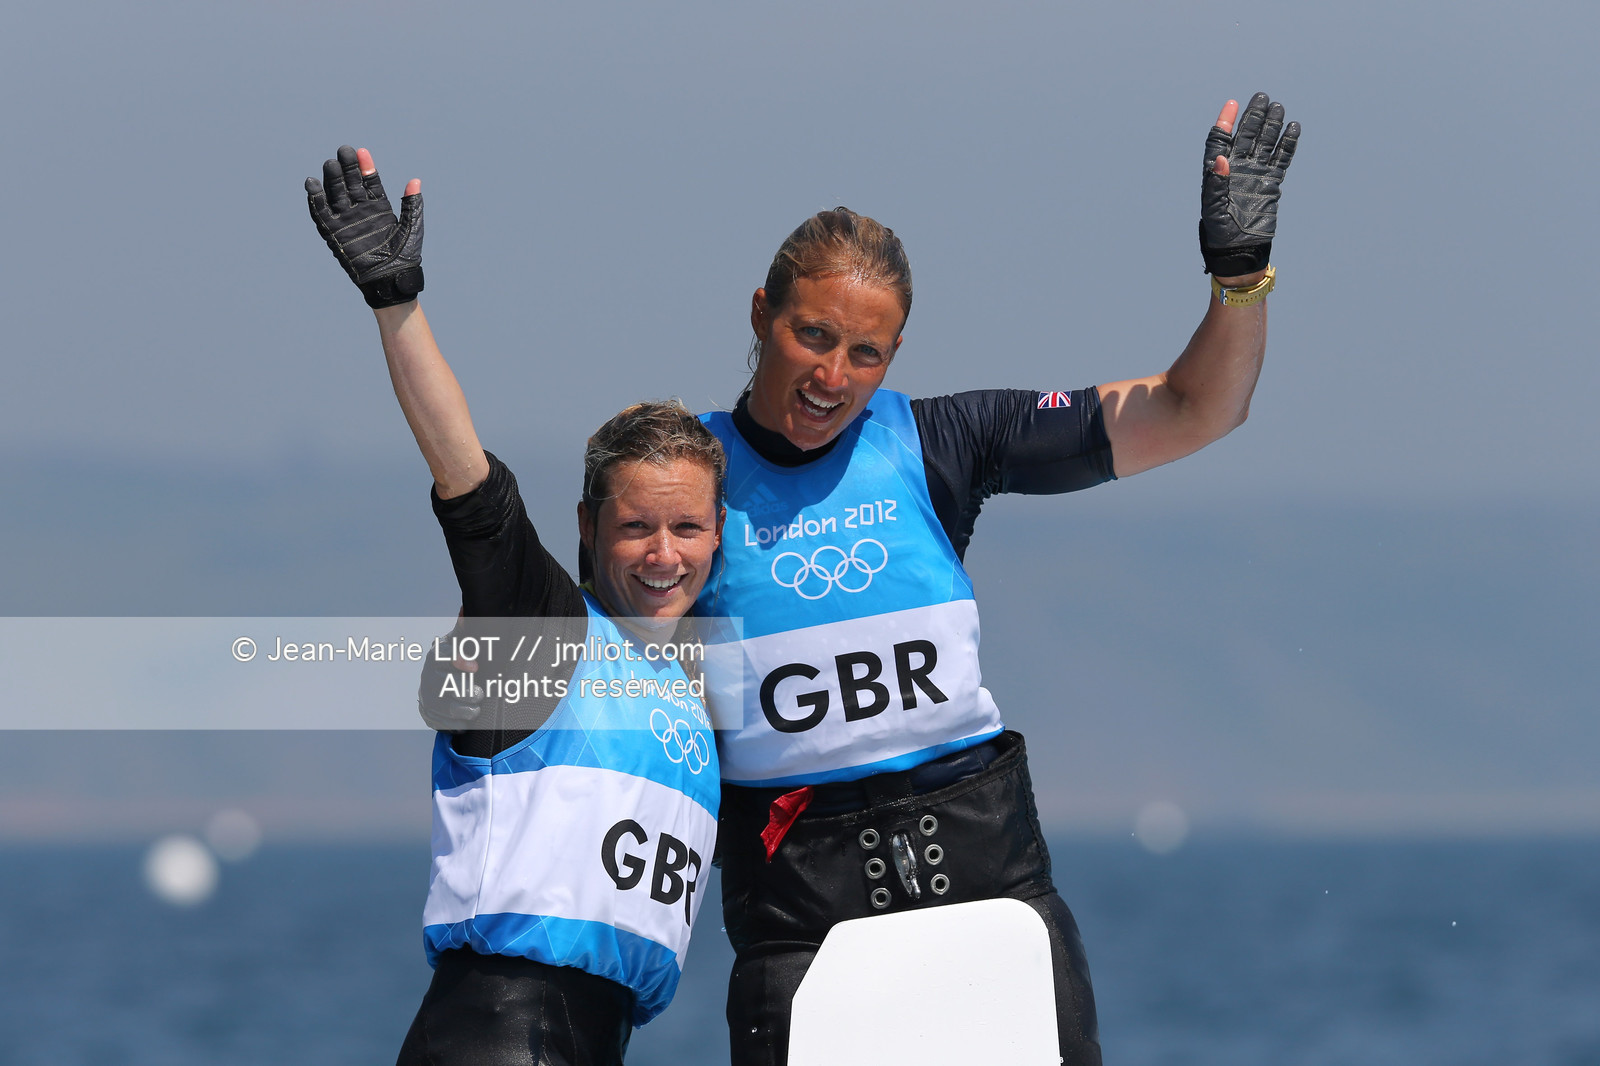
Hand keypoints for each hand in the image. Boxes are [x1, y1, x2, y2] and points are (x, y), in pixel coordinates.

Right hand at [305, 146, 424, 308]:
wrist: (392, 280)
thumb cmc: (405, 256)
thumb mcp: (412, 227)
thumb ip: (412, 205)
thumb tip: (415, 181)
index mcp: (379, 206)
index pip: (369, 181)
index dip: (365, 166)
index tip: (362, 151)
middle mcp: (361, 210)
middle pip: (350, 183)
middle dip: (347, 167)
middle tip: (344, 151)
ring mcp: (347, 220)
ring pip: (336, 194)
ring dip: (332, 179)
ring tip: (330, 164)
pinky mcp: (334, 233)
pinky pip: (322, 214)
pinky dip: (316, 200)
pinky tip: (312, 184)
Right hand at [417, 613, 482, 731]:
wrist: (450, 685)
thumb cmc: (466, 659)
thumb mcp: (467, 643)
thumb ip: (468, 629)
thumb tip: (466, 610)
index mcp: (438, 654)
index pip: (443, 655)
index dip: (460, 660)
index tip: (475, 667)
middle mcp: (428, 674)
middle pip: (447, 686)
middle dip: (469, 692)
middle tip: (480, 694)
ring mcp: (426, 696)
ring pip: (446, 707)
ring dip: (467, 710)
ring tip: (476, 707)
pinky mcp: (428, 715)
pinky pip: (444, 724)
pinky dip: (460, 724)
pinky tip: (467, 718)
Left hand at [1199, 92, 1299, 275]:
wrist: (1240, 249)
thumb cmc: (1219, 231)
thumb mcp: (1212, 209)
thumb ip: (1215, 183)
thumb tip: (1221, 158)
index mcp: (1218, 171)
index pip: (1220, 140)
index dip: (1226, 121)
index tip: (1232, 104)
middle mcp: (1237, 168)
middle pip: (1245, 136)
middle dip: (1253, 117)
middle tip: (1262, 97)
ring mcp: (1255, 174)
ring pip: (1264, 143)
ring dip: (1270, 126)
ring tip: (1278, 107)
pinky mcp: (1271, 183)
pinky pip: (1281, 159)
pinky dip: (1287, 144)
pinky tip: (1293, 128)